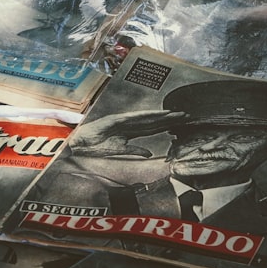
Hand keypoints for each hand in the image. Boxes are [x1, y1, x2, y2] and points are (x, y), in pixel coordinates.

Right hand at [69, 110, 186, 156]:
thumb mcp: (120, 150)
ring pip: (147, 118)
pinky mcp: (116, 120)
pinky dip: (147, 116)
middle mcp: (129, 124)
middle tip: (186, 115)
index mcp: (130, 132)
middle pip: (153, 121)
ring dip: (162, 116)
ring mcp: (123, 121)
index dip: (166, 125)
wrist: (80, 145)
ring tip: (177, 114)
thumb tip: (150, 153)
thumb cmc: (96, 147)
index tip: (180, 124)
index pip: (152, 128)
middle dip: (169, 118)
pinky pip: (135, 118)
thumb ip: (135, 150)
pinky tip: (158, 114)